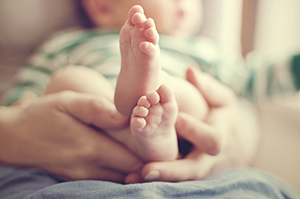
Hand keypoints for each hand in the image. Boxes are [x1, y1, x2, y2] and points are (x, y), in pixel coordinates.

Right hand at [0, 91, 143, 181]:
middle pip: (129, 173)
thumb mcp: (68, 102)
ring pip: (119, 179)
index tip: (158, 144)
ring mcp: (82, 176)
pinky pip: (106, 179)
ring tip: (140, 151)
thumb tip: (125, 117)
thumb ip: (97, 108)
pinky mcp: (77, 178)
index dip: (150, 155)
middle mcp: (89, 167)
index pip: (133, 162)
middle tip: (154, 147)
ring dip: (132, 168)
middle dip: (144, 163)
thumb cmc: (43, 115)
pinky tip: (120, 157)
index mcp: (91, 147)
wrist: (15, 138)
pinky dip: (118, 171)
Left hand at [126, 67, 259, 182]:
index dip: (194, 130)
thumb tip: (190, 72)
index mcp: (218, 137)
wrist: (231, 140)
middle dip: (171, 170)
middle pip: (192, 169)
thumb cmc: (222, 115)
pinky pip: (169, 176)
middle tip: (147, 169)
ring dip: (156, 178)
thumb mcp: (221, 99)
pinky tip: (130, 178)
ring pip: (177, 178)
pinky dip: (152, 177)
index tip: (177, 120)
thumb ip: (207, 87)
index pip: (210, 139)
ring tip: (132, 177)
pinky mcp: (184, 171)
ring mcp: (196, 168)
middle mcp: (207, 158)